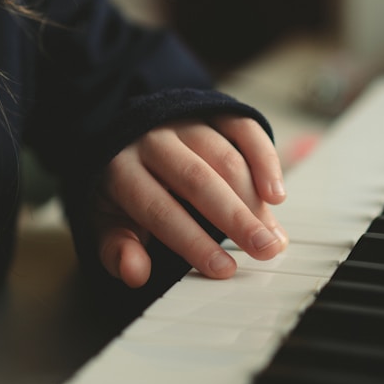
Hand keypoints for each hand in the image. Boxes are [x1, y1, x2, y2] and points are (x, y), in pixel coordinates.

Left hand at [94, 115, 287, 287]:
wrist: (128, 130)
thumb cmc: (124, 187)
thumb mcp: (107, 220)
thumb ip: (116, 249)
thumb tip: (134, 273)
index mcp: (121, 168)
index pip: (158, 208)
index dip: (192, 240)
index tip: (223, 269)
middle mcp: (154, 139)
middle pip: (197, 179)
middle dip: (234, 218)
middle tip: (263, 250)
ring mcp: (186, 121)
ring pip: (224, 157)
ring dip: (254, 198)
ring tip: (272, 235)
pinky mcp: (214, 110)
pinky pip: (244, 130)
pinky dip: (265, 160)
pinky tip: (276, 194)